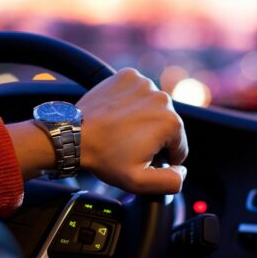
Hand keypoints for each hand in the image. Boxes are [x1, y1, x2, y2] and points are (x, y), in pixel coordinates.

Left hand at [76, 68, 187, 193]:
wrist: (74, 135)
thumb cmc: (104, 157)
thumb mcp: (139, 182)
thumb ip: (170, 181)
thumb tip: (182, 171)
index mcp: (171, 123)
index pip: (179, 147)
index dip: (162, 158)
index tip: (140, 158)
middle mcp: (162, 98)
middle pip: (167, 125)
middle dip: (153, 137)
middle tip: (128, 145)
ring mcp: (144, 83)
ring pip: (153, 108)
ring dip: (143, 119)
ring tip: (121, 130)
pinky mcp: (128, 76)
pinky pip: (138, 92)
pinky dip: (132, 102)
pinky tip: (118, 114)